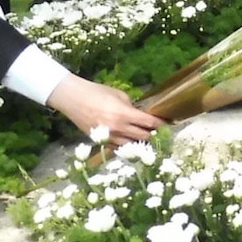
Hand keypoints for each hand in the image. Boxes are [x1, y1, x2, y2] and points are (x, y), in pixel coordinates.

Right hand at [49, 75, 164, 143]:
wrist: (74, 99)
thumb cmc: (96, 92)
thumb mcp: (119, 95)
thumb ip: (131, 106)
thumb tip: (140, 114)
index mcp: (125, 114)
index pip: (149, 122)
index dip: (161, 124)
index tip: (168, 124)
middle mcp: (119, 129)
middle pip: (144, 137)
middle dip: (154, 134)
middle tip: (160, 132)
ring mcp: (109, 138)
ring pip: (132, 146)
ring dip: (141, 143)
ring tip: (147, 139)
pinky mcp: (101, 142)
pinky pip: (119, 149)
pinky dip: (127, 146)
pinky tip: (131, 143)